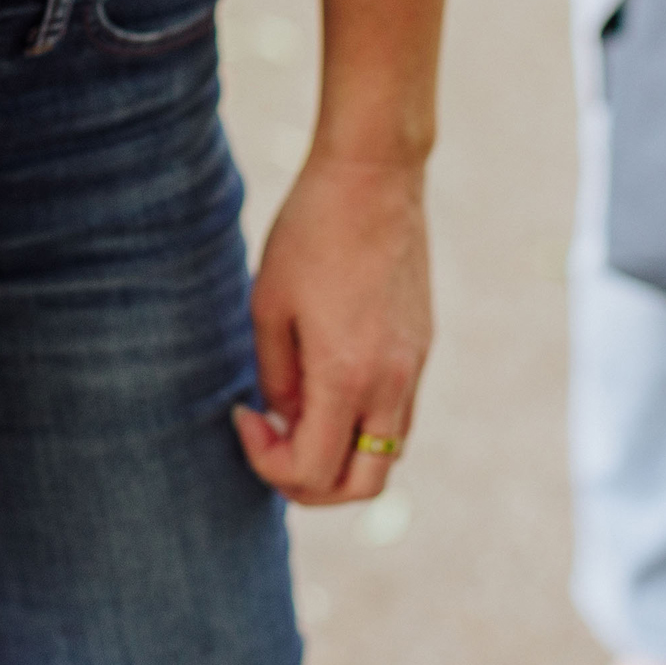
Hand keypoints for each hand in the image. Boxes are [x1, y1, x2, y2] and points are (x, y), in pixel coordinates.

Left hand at [233, 153, 431, 505]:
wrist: (373, 178)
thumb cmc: (310, 232)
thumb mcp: (269, 306)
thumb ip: (277, 378)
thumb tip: (287, 421)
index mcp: (347, 376)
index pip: (313, 472)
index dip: (267, 463)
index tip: (243, 415)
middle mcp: (391, 383)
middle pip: (361, 486)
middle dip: (309, 485)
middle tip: (272, 445)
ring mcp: (414, 367)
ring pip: (385, 454)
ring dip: (338, 455)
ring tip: (294, 413)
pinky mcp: (422, 347)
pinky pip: (396, 415)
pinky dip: (359, 424)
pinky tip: (324, 385)